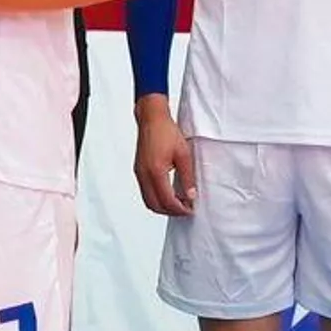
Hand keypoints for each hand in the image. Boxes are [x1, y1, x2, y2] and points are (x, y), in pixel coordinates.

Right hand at [133, 97, 195, 216]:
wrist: (152, 119)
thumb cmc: (167, 132)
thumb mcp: (184, 155)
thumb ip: (188, 177)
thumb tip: (191, 195)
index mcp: (156, 171)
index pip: (167, 201)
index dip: (180, 209)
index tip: (191, 209)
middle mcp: (144, 175)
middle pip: (155, 205)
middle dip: (171, 211)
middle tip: (186, 209)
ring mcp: (139, 173)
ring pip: (148, 201)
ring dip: (163, 206)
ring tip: (178, 203)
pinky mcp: (138, 170)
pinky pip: (145, 192)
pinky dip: (156, 198)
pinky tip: (169, 193)